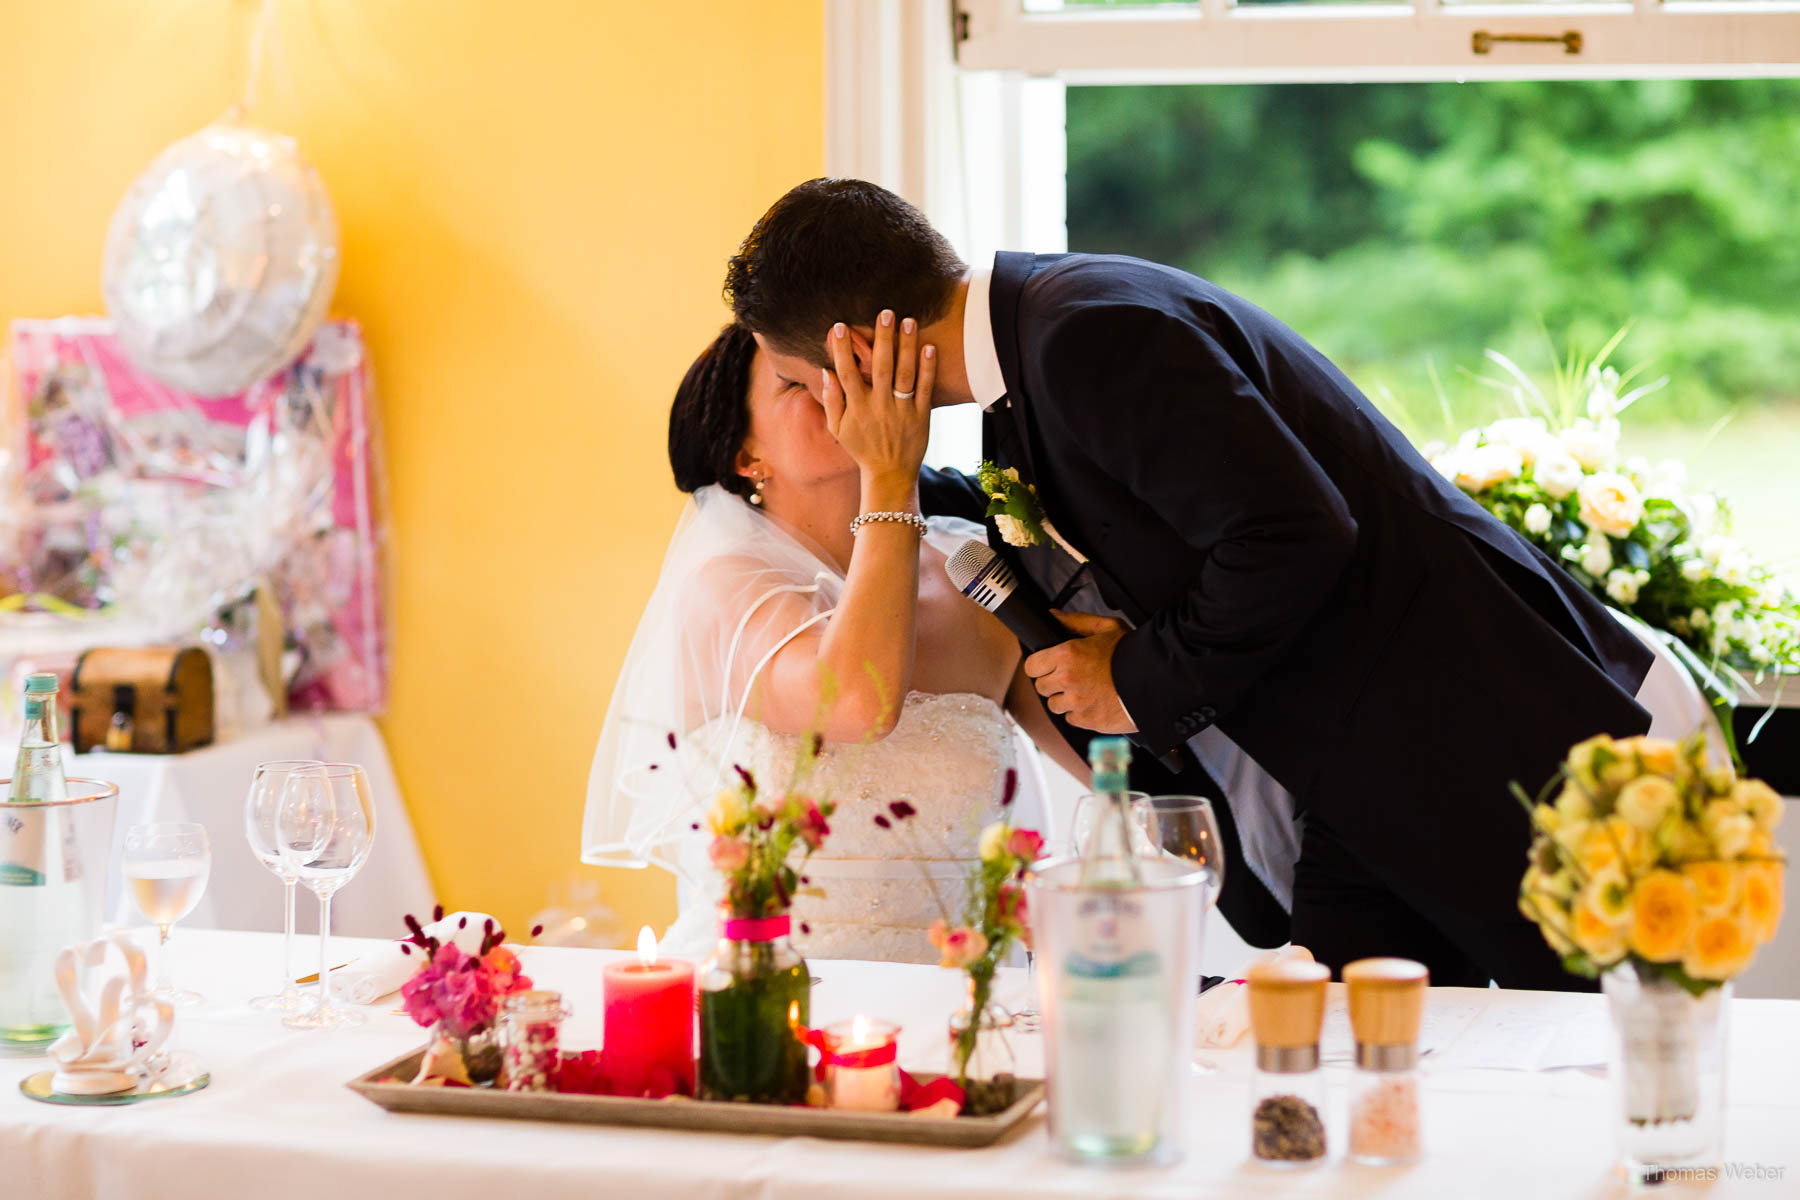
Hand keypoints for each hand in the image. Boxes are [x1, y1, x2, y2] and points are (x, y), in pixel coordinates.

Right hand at [822, 311, 933, 492]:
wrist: (889, 474)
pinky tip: (929, 347)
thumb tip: (826, 372)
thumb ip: (831, 400)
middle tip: (885, 313)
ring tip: (908, 320)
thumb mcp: (838, 429)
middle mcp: (879, 406)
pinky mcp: (921, 415)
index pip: (847, 373)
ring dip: (907, 346)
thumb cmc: (862, 448)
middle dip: (882, 339)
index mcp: (857, 408)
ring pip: (904, 374)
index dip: (842, 350)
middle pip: (880, 367)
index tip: (838, 326)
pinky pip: (925, 388)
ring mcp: (901, 410)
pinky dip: (927, 368)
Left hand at [1023, 611, 1137, 733]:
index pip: (1032, 666)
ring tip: (1085, 690)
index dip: (1040, 665)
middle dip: (1053, 682)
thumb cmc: (1132, 653)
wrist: (1156, 680)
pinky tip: (1095, 701)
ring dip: (1065, 699)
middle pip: (1041, 687)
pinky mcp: (1087, 720)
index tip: (1048, 665)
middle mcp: (1068, 679)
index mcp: (1067, 654)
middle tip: (1072, 676)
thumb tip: (1053, 616)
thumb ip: (1076, 621)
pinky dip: (1080, 713)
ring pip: (1054, 705)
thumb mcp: (1107, 627)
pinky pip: (1071, 719)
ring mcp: (1077, 702)